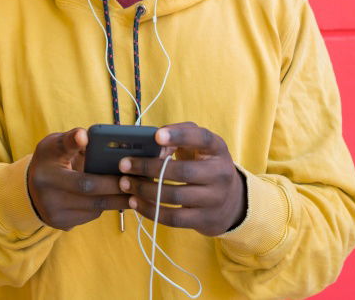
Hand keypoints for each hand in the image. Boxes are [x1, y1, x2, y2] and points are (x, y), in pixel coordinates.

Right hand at [27, 127, 131, 230]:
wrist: (34, 191)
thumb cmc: (52, 162)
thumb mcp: (56, 146)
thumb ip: (72, 140)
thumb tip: (86, 135)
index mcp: (46, 163)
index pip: (61, 149)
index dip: (74, 142)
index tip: (86, 136)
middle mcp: (46, 189)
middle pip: (86, 186)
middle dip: (113, 183)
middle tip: (135, 178)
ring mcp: (54, 210)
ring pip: (93, 206)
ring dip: (117, 198)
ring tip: (136, 190)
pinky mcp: (62, 224)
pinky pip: (92, 215)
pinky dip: (108, 205)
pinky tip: (120, 198)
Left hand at [118, 122, 247, 236]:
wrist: (230, 201)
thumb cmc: (204, 165)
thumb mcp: (199, 147)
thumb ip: (179, 137)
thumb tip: (151, 142)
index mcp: (217, 149)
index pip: (202, 138)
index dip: (180, 135)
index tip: (156, 136)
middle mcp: (221, 173)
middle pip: (182, 171)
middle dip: (148, 168)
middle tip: (124, 164)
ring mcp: (215, 199)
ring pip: (175, 196)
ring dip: (145, 190)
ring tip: (125, 183)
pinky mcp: (205, 220)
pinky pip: (174, 218)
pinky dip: (151, 210)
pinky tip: (135, 202)